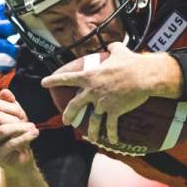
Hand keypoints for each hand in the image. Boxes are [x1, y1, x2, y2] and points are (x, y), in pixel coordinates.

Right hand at [0, 89, 37, 169]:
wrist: (21, 158)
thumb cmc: (17, 134)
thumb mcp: (16, 116)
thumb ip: (10, 103)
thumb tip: (5, 91)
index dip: (12, 107)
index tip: (22, 114)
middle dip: (16, 118)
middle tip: (28, 122)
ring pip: (3, 130)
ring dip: (22, 128)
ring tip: (33, 128)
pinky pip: (11, 144)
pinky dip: (25, 137)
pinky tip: (35, 134)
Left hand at [39, 41, 154, 145]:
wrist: (143, 76)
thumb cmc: (131, 62)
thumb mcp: (120, 51)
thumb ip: (113, 48)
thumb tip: (113, 45)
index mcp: (90, 76)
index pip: (67, 78)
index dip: (53, 80)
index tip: (43, 83)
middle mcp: (92, 91)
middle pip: (75, 105)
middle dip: (69, 114)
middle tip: (66, 121)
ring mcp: (102, 103)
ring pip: (93, 120)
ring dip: (92, 131)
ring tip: (91, 138)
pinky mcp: (114, 111)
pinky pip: (111, 126)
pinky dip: (112, 134)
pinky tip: (113, 141)